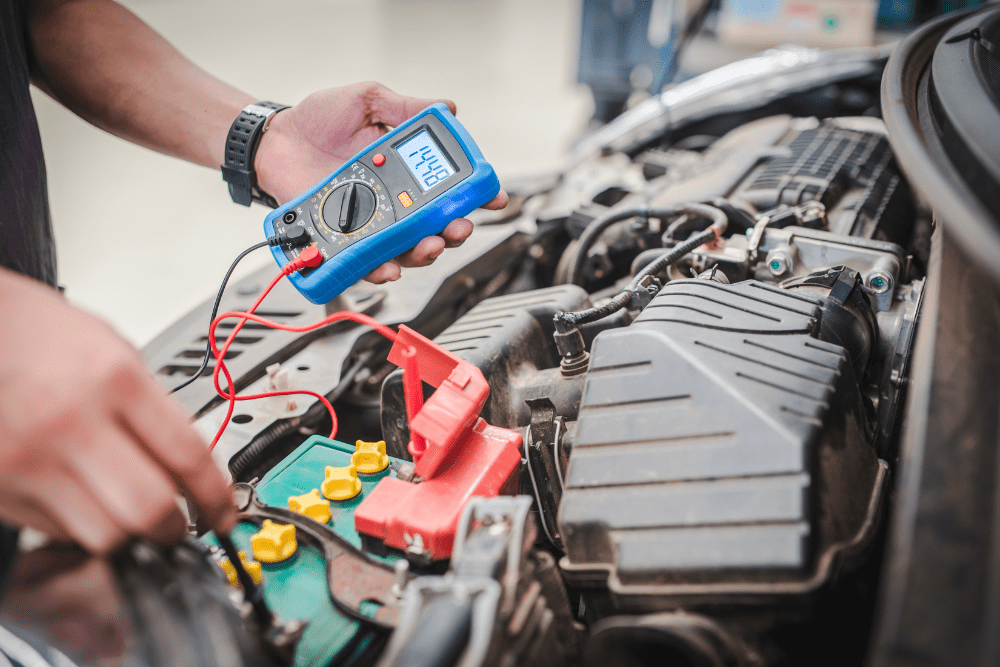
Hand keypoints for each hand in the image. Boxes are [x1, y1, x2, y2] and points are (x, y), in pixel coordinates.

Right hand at [0, 270, 234, 554]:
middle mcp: (71, 421)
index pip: (187, 456)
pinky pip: (60, 531)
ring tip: (132, 515)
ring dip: (130, 534)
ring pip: (106, 534)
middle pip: (149, 508)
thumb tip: (192, 471)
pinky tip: (86, 500)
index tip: (224, 513)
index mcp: (114, 378)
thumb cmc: (46, 336)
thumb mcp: (117, 352)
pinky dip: (84, 527)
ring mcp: (29, 458)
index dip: (216, 496)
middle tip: (181, 524)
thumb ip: (155, 411)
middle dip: (176, 527)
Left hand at [254, 82, 507, 282]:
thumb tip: (447, 108)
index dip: (477, 195)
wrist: (274, 141)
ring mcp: (374, 222)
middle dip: (455, 231)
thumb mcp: (367, 100)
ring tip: (428, 246)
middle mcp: (397, 200)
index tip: (494, 199)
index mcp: (408, 169)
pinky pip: (369, 262)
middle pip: (438, 226)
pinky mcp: (348, 240)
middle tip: (458, 228)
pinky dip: (380, 270)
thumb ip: (404, 106)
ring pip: (410, 249)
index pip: (452, 186)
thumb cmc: (318, 120)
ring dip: (425, 254)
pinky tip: (388, 267)